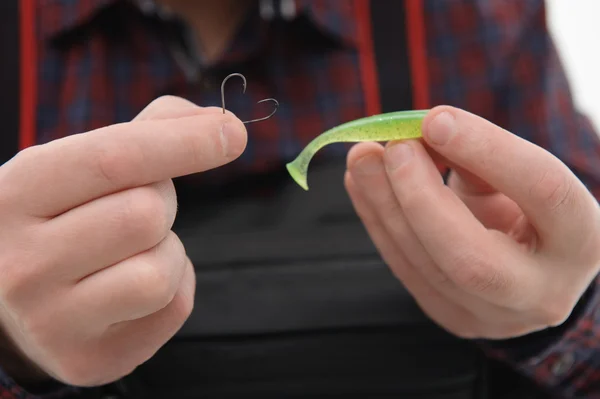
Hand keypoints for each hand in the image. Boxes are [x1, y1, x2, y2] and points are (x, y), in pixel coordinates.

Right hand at [0, 96, 246, 385]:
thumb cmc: (61, 217)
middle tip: (137, 207)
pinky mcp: (89, 357)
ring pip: (160, 269)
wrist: (13, 297)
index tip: (233, 133)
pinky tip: (136, 286)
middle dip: (161, 202)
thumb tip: (219, 122)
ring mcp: (52, 320)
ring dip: (167, 250)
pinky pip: (173, 307)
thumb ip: (146, 131)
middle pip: (145, 214)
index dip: (182, 143)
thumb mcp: (78, 163)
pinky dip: (174, 285)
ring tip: (131, 250)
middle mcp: (22, 263)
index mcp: (16, 193)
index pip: (112, 159)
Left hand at [345, 105, 599, 338]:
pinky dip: (377, 221)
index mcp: (580, 238)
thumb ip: (480, 157)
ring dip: (384, 205)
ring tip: (362, 159)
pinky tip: (360, 185)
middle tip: (389, 148)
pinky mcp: (453, 317)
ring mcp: (494, 317)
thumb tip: (419, 132)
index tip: (434, 118)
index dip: (485, 150)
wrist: (535, 271)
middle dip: (418, 197)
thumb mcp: (521, 180)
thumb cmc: (531, 212)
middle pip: (470, 257)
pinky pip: (405, 270)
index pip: (541, 191)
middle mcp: (542, 290)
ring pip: (426, 266)